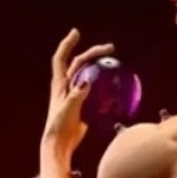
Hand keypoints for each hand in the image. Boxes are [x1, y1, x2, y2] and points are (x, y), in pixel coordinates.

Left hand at [44, 28, 113, 154]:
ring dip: (100, 67)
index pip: (61, 58)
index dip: (68, 44)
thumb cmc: (60, 127)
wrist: (60, 144)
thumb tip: (88, 81)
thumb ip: (77, 95)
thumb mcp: (68, 109)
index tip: (76, 33)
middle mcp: (67, 86)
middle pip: (80, 63)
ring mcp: (75, 95)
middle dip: (93, 53)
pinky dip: (104, 87)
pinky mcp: (82, 105)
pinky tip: (117, 87)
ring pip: (89, 76)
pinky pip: (95, 92)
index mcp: (59, 84)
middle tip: (110, 49)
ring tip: (114, 63)